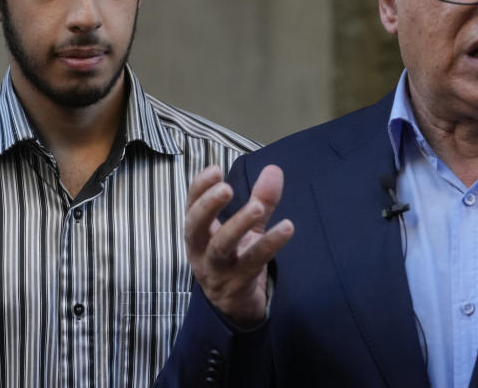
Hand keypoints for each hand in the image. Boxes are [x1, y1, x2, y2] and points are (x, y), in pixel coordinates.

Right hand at [183, 164, 293, 326]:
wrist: (238, 309)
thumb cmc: (237, 260)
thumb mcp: (247, 228)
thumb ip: (260, 198)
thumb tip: (274, 169)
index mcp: (199, 234)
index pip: (191, 207)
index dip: (199, 188)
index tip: (215, 170)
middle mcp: (201, 252)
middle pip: (195, 227)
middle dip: (208, 206)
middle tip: (226, 188)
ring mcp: (218, 271)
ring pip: (221, 248)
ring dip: (238, 225)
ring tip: (257, 207)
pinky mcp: (237, 286)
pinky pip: (252, 264)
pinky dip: (269, 244)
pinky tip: (286, 228)